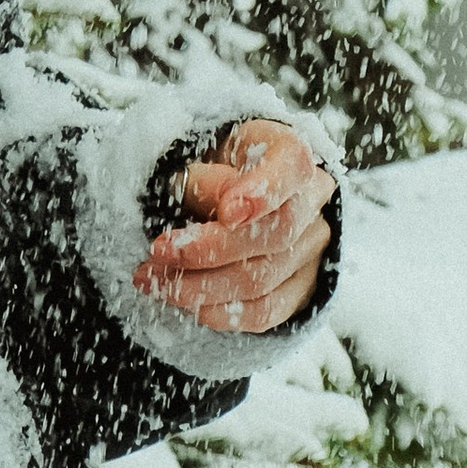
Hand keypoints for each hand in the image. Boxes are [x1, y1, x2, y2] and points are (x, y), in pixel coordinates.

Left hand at [137, 122, 335, 337]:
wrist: (234, 193)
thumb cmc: (214, 168)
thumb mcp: (204, 155)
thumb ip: (207, 178)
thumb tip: (217, 210)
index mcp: (290, 155)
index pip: (292, 167)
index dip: (264, 191)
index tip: (227, 211)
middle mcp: (312, 202)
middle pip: (276, 233)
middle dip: (210, 249)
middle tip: (159, 251)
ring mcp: (311, 249)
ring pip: (264, 279)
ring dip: (201, 287)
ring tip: (154, 281)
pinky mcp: (301, 289)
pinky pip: (265, 313)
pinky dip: (221, 312)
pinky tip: (186, 303)